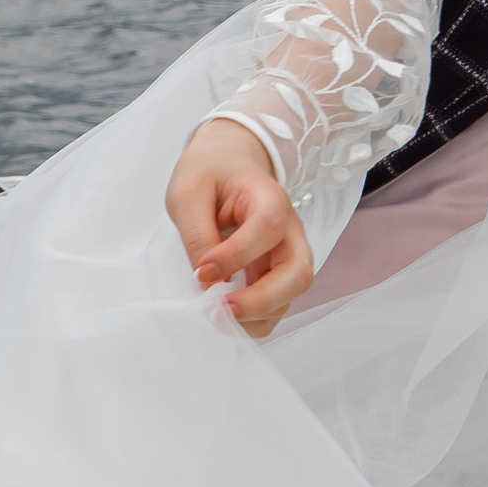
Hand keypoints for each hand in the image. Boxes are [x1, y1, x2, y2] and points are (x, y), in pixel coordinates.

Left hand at [166, 118, 312, 337]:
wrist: (226, 166)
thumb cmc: (209, 175)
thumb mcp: (189, 193)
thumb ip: (197, 234)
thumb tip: (207, 280)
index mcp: (270, 198)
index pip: (267, 229)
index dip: (236, 256)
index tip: (201, 271)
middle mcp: (289, 230)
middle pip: (298, 272)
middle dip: (262, 299)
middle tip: (221, 310)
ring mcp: (287, 254)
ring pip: (291, 295)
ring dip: (257, 315)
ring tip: (217, 316)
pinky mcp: (277, 274)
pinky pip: (276, 306)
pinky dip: (255, 320)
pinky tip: (225, 316)